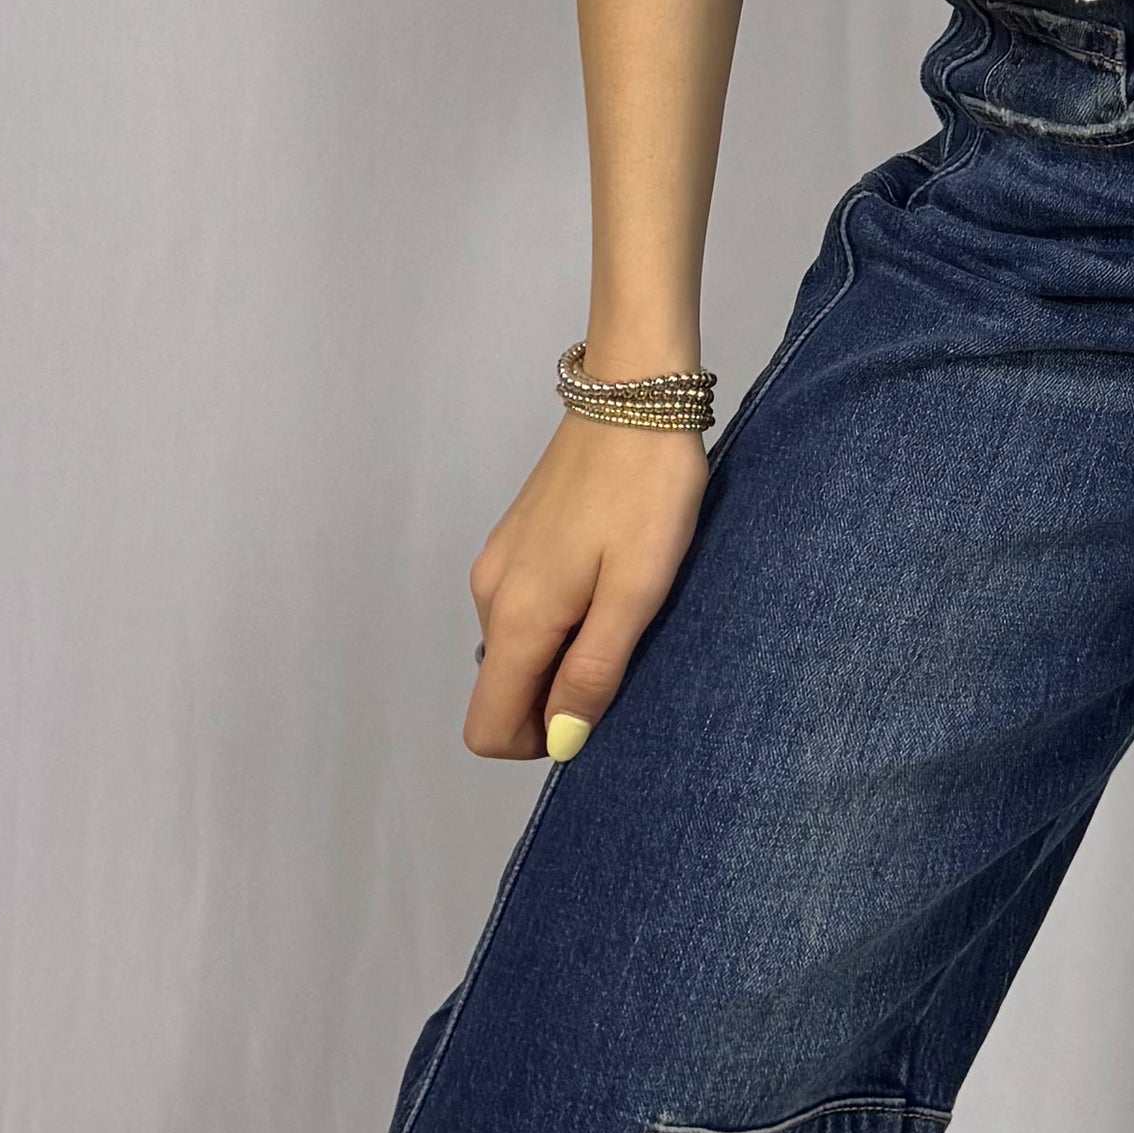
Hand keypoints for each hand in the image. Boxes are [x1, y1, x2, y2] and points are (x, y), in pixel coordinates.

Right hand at [465, 408, 711, 762]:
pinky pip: (526, 608)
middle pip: (503, 690)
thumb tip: (560, 741)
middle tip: (627, 648)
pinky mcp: (516, 537)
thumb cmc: (646, 492)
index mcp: (515, 617)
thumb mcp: (636, 591)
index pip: (487, 728)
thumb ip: (592, 670)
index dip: (539, 741)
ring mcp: (498, 561)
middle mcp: (489, 594)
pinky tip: (611, 575)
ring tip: (626, 605)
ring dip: (564, 652)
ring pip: (517, 648)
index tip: (597, 704)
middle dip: (558, 695)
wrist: (634, 391)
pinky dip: (562, 616)